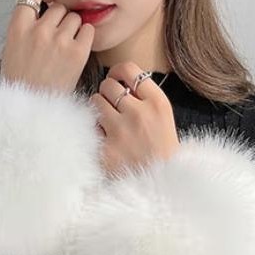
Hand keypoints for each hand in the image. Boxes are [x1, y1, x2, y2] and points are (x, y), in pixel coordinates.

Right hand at [0, 0, 94, 93]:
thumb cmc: (23, 80)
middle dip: (60, 19)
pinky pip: (88, 30)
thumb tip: (46, 6)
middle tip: (56, 38)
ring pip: (75, 18)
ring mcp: (58, 40)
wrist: (32, 108)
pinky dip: (85, 37)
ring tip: (65, 47)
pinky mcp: (77, 52)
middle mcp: (38, 30)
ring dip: (73, 29)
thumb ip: (27, 26)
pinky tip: (77, 50)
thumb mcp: (13, 47)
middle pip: (59, 8)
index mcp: (18, 27)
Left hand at [88, 61, 180, 178]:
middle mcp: (139, 114)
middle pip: (108, 85)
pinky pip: (90, 126)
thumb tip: (118, 77)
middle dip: (108, 92)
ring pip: (95, 102)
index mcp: (157, 103)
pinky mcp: (106, 151)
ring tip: (110, 122)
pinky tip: (107, 138)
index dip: (118, 71)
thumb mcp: (164, 116)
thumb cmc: (160, 147)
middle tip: (113, 105)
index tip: (116, 78)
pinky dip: (96, 130)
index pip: (129, 70)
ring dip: (100, 109)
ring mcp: (121, 132)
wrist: (163, 185)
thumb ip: (144, 95)